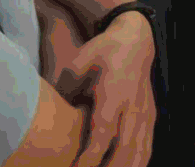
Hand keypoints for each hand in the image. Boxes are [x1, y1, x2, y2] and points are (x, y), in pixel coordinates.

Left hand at [58, 11, 156, 166]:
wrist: (136, 40)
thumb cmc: (103, 51)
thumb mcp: (77, 65)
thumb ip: (64, 93)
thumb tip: (44, 117)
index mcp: (114, 93)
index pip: (103, 131)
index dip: (90, 156)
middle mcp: (133, 105)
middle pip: (124, 148)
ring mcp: (145, 112)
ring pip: (139, 151)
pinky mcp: (150, 116)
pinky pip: (147, 146)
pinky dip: (138, 163)